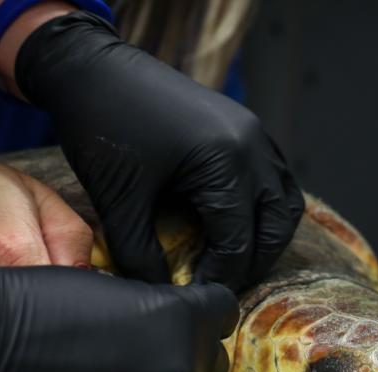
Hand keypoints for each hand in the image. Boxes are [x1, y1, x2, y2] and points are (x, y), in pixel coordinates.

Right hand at [0, 255, 238, 371]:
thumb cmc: (31, 304)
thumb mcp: (111, 289)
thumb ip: (157, 312)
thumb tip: (169, 328)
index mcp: (184, 325)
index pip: (223, 314)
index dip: (201, 315)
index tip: (183, 319)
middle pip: (211, 370)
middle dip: (188, 360)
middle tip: (148, 360)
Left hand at [14, 11, 304, 290]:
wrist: (93, 68)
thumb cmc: (102, 128)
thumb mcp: (119, 201)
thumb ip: (141, 255)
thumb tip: (161, 296)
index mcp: (225, 162)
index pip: (239, 241)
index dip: (221, 278)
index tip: (199, 298)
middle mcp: (252, 146)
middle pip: (275, 226)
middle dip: (253, 263)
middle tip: (222, 286)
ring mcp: (255, 133)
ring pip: (285, 203)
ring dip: (266, 236)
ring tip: (234, 261)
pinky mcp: (248, 127)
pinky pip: (275, 177)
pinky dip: (265, 208)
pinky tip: (235, 224)